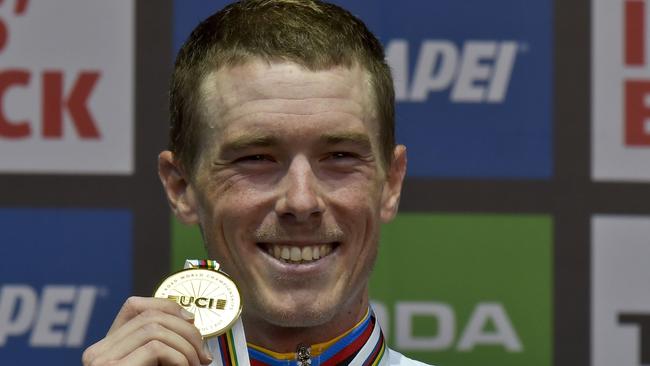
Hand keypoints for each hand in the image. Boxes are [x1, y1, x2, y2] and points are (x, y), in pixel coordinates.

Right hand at [82, 297, 212, 365]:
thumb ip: (160, 347)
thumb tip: (189, 319)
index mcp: (107, 349)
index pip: (134, 306)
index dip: (167, 305)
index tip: (191, 321)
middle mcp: (98, 352)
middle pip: (150, 316)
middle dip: (187, 330)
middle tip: (203, 354)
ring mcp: (101, 361)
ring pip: (156, 329)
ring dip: (186, 346)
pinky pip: (157, 347)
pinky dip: (179, 358)